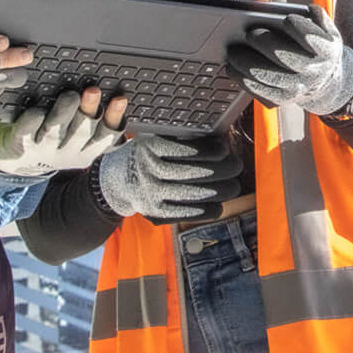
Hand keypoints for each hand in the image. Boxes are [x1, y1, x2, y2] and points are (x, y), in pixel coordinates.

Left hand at [0, 87, 127, 176]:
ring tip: (71, 96)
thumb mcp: (79, 140)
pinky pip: (27, 131)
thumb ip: (96, 122)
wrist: (18, 159)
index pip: (106, 136)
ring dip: (64, 113)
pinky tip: (39, 110)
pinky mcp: (21, 144)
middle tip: (92, 91)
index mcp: (85, 150)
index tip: (120, 100)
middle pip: (82, 132)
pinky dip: (33, 120)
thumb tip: (116, 96)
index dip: (114, 118)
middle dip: (89, 110)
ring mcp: (43, 150)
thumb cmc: (54, 140)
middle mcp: (67, 152)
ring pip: (56, 131)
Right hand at [96, 134, 243, 221]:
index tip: (225, 148)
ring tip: (233, 185)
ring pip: (195, 195)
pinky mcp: (156, 214)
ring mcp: (151, 195)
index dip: (212, 150)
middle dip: (223, 170)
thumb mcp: (154, 138)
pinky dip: (208, 210)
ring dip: (221, 191)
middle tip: (236, 165)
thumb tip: (219, 140)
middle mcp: (148, 171)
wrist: (115, 181)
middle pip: (195, 173)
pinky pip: (188, 214)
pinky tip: (219, 204)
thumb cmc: (143, 155)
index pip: (188, 150)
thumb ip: (181, 138)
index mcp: (149, 147)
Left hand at [226, 7, 352, 116]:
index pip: (313, 39)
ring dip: (247, 64)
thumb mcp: (326, 30)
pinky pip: (261, 92)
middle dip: (265, 43)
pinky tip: (232, 70)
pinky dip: (245, 81)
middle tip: (248, 33)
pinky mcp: (284, 99)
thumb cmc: (318, 47)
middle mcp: (314, 71)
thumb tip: (308, 9)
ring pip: (269, 77)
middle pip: (286, 57)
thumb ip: (318, 18)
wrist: (325, 82)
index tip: (287, 19)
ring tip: (231, 53)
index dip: (300, 29)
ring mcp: (299, 88)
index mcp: (326, 50)